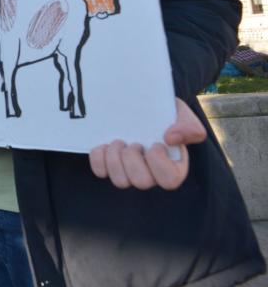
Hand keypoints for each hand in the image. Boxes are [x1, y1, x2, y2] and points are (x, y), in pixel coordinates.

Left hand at [89, 98, 205, 189]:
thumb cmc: (165, 115)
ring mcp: (129, 172)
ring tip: (118, 141)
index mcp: (173, 166)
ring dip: (115, 158)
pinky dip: (99, 158)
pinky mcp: (109, 166)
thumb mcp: (183, 115)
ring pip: (120, 181)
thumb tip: (171, 138)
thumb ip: (189, 127)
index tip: (155, 144)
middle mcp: (151, 174)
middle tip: (133, 143)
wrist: (142, 104)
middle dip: (133, 159)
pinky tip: (104, 145)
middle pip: (141, 182)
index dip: (159, 163)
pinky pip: (100, 171)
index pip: (169, 180)